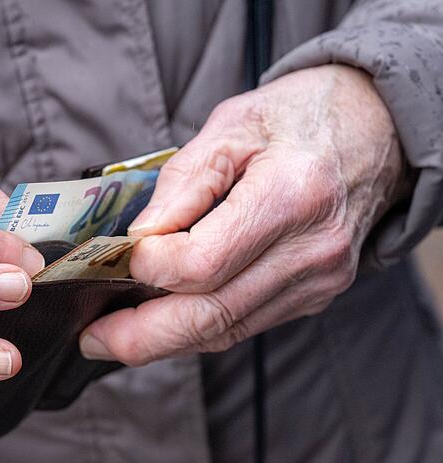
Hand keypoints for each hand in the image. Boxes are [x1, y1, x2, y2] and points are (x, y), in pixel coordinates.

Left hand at [80, 65, 406, 364]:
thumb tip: (139, 238)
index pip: (202, 264)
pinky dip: (197, 328)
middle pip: (211, 316)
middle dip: (141, 336)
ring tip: (112, 336)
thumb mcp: (231, 125)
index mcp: (291, 196)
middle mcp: (311, 251)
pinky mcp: (314, 295)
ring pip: (226, 331)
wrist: (373, 130)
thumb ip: (182, 182)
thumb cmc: (295, 118)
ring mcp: (318, 280)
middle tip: (91, 337)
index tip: (118, 256)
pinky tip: (161, 322)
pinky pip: (244, 324)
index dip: (149, 268)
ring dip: (163, 341)